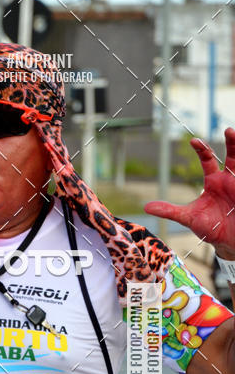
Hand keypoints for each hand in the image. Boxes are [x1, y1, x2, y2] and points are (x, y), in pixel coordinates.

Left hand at [144, 127, 234, 257]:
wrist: (226, 242)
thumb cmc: (210, 228)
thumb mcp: (188, 218)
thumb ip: (170, 211)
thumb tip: (147, 207)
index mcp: (213, 181)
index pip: (207, 160)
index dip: (201, 149)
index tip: (194, 141)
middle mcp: (228, 180)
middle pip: (232, 156)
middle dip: (232, 142)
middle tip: (228, 130)